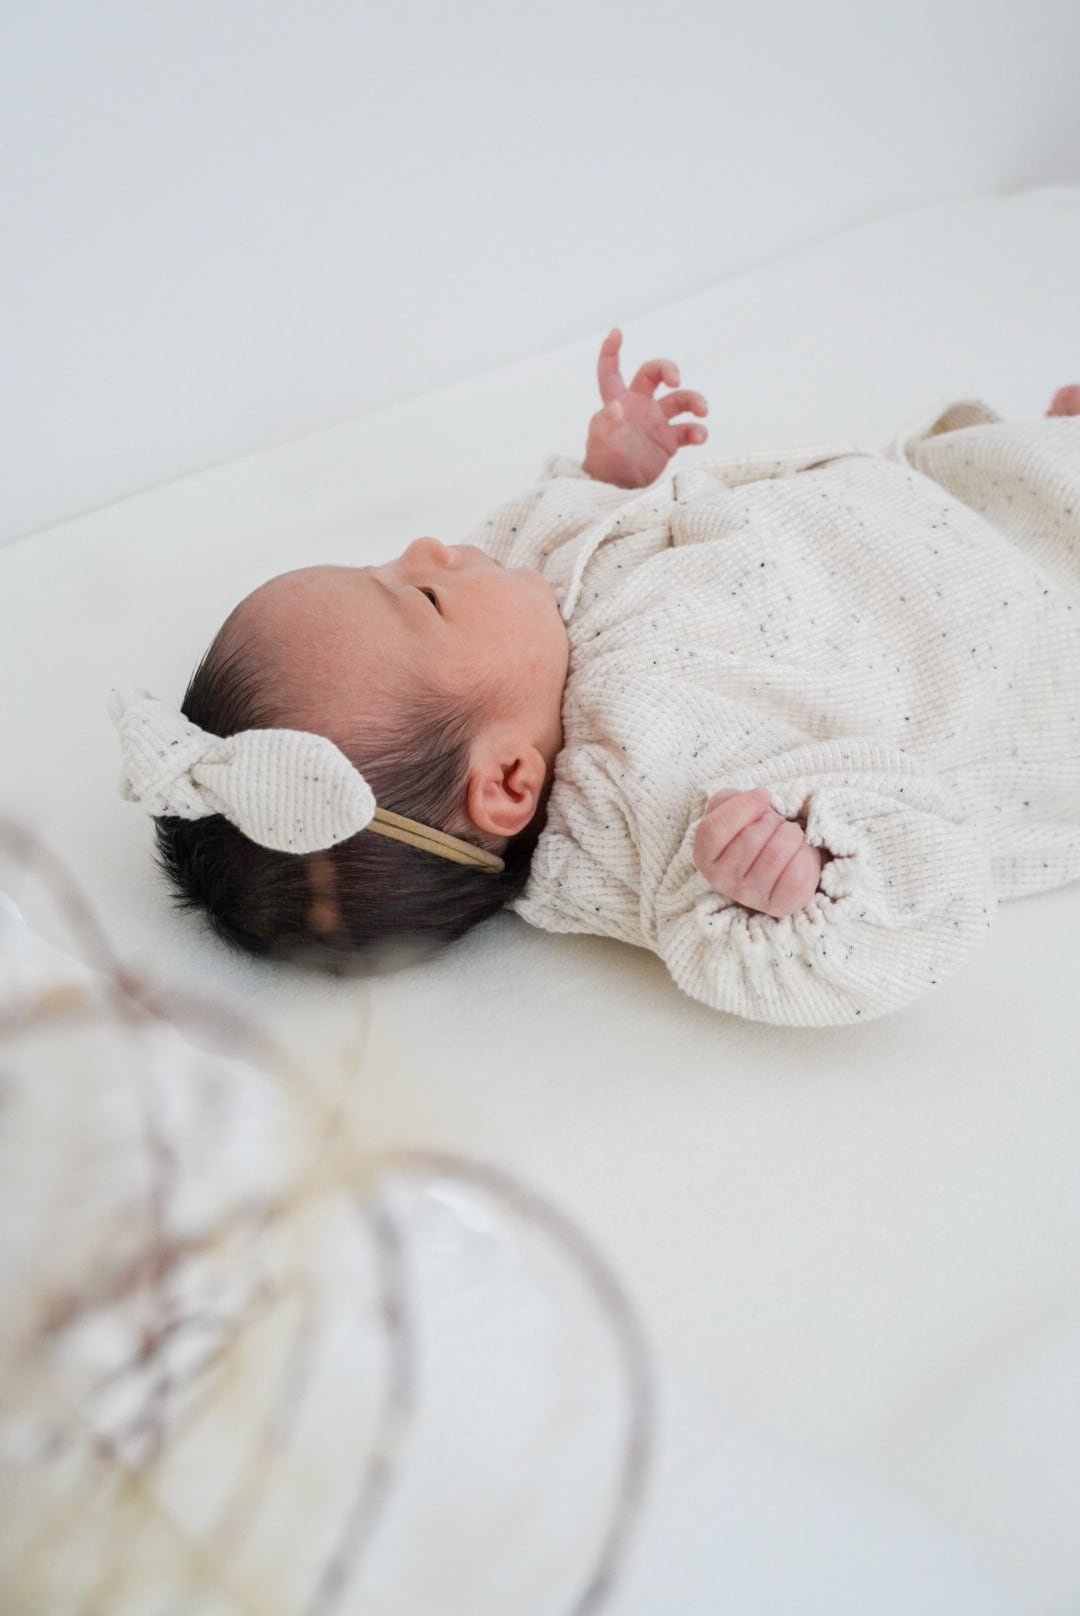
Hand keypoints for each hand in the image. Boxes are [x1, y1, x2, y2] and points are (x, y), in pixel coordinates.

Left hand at [582, 329, 708, 488]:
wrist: (616, 490)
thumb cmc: (603, 463)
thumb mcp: (599, 442)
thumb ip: (605, 423)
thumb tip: (616, 407)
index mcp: (617, 401)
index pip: (611, 371)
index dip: (611, 352)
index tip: (616, 333)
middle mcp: (639, 406)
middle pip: (655, 374)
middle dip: (668, 369)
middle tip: (676, 379)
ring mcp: (656, 422)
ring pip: (681, 401)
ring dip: (695, 401)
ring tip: (702, 411)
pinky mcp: (670, 440)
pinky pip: (689, 430)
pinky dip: (698, 431)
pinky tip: (700, 437)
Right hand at [693, 787, 825, 919]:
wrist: (782, 858)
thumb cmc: (755, 830)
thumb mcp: (733, 809)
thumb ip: (731, 799)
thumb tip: (758, 799)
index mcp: (705, 856)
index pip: (713, 830)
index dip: (741, 808)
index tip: (764, 796)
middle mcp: (722, 881)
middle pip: (750, 839)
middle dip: (772, 821)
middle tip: (776, 823)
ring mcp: (749, 896)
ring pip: (777, 853)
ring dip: (791, 834)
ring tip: (789, 837)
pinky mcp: (778, 906)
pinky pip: (797, 874)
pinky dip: (805, 855)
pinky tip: (799, 855)